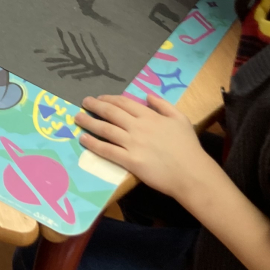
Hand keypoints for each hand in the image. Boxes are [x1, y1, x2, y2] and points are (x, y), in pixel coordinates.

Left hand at [76, 92, 211, 200]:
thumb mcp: (180, 118)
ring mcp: (133, 144)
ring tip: (78, 117)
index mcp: (150, 116)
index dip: (109, 99)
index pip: (124, 103)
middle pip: (111, 113)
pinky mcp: (130, 161)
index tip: (100, 98)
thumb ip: (163, 105)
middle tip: (83, 102)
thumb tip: (147, 95)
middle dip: (95, 105)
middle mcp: (138, 127)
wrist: (191, 173)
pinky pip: (108, 150)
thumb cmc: (188, 147)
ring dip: (89, 122)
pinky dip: (93, 144)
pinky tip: (83, 139)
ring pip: (105, 130)